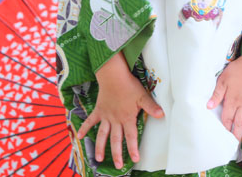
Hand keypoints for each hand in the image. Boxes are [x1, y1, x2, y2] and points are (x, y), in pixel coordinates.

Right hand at [76, 53, 164, 168]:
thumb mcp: (143, 96)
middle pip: (116, 140)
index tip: (135, 159)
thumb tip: (162, 115)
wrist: (113, 76)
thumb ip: (151, 107)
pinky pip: (90, 121)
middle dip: (117, 154)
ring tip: (98, 159)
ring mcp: (106, 116)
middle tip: (118, 166)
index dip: (133, 148)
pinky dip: (84, 128)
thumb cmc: (129, 86)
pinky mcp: (98, 110)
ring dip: (100, 147)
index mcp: (127, 118)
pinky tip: (79, 137)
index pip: (131, 137)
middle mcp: (115, 120)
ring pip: (102, 134)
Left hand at [207, 48, 241, 140]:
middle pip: (239, 122)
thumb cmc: (236, 70)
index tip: (223, 137)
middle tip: (236, 145)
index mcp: (231, 101)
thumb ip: (216, 94)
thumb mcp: (222, 80)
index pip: (227, 118)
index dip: (225, 128)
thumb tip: (208, 107)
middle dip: (237, 134)